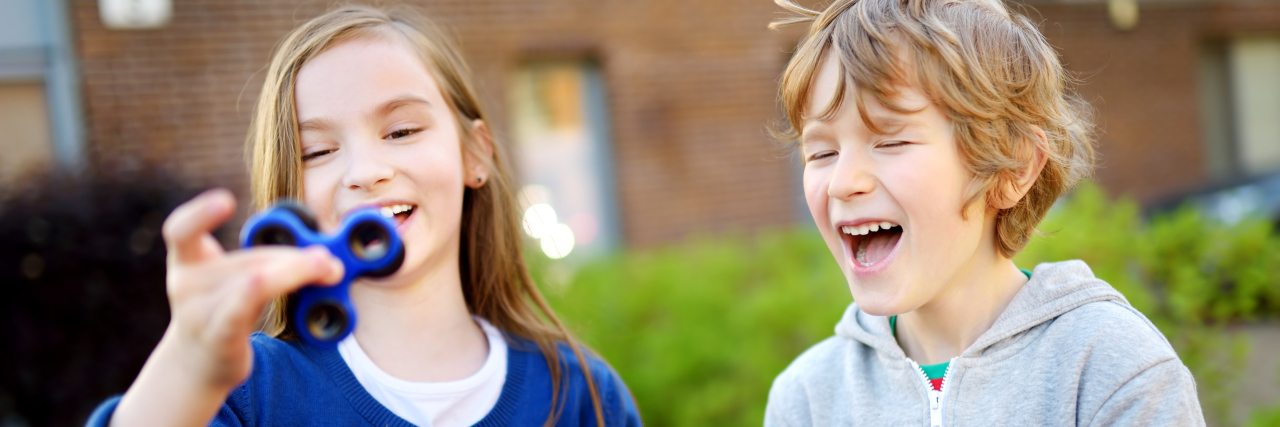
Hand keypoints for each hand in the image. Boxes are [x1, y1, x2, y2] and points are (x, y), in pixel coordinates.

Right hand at [110, 189, 343, 426]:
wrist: (197, 365)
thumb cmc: (222, 313)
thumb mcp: (230, 281)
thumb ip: (267, 263)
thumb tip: (327, 259)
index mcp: (188, 262)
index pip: (181, 231)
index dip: (200, 214)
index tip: (226, 200)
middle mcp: (187, 284)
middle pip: (249, 259)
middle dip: (293, 258)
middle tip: (328, 259)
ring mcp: (199, 312)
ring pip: (255, 278)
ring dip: (296, 271)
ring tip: (328, 269)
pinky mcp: (219, 336)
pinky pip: (242, 306)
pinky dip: (262, 288)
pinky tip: (277, 280)